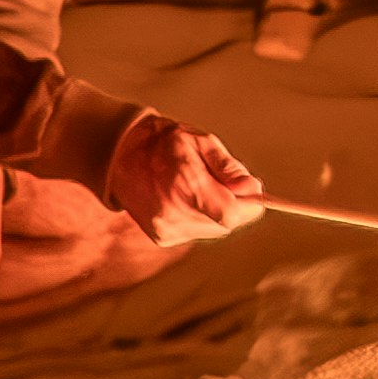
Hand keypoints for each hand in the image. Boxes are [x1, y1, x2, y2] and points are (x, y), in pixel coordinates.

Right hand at [105, 107, 264, 244]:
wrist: (122, 156)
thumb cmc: (166, 143)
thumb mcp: (202, 141)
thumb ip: (229, 166)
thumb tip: (253, 188)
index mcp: (184, 182)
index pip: (230, 213)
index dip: (250, 205)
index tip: (255, 191)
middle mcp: (172, 210)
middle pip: (225, 223)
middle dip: (235, 206)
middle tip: (229, 183)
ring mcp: (165, 227)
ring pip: (214, 229)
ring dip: (219, 212)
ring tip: (203, 187)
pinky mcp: (162, 237)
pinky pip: (197, 232)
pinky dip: (202, 218)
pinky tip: (189, 199)